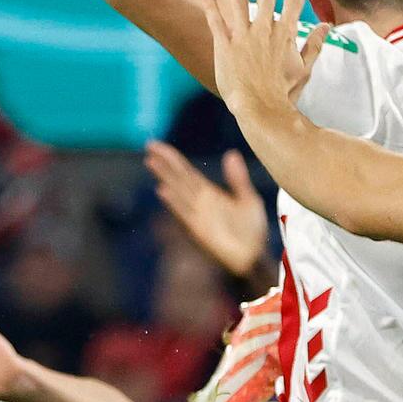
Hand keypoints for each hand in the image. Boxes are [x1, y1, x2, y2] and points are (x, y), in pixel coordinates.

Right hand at [146, 144, 272, 281]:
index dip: (172, 158)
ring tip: (151, 161)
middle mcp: (199, 202)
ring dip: (165, 176)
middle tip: (148, 144)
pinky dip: (174, 201)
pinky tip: (162, 190)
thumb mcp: (248, 200)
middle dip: (164, 162)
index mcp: (209, 192)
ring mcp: (197, 214)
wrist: (254, 257)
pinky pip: (184, 212)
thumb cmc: (252, 230)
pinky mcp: (199, 229)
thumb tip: (231, 153)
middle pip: (178, 177)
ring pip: (178, 190)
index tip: (156, 145)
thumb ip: (238, 179)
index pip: (186, 171)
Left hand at [198, 0, 322, 126]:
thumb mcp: (304, 69)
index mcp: (284, 35)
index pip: (292, 4)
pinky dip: (211, 5)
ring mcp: (243, 36)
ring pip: (238, 1)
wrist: (260, 108)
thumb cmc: (284, 92)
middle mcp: (264, 30)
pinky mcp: (224, 45)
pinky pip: (216, 20)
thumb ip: (314, 45)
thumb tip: (326, 27)